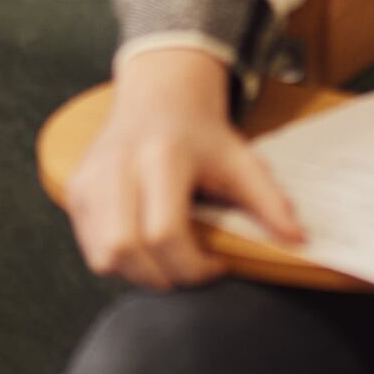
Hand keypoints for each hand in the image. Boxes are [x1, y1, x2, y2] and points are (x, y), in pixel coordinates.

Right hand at [66, 48, 302, 290]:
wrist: (158, 95)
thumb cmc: (201, 133)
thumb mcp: (241, 159)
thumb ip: (269, 201)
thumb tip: (298, 240)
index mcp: (162, 157)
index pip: (165, 233)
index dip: (193, 266)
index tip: (217, 267)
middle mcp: (118, 165)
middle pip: (126, 250)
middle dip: (162, 277)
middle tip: (189, 272)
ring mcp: (90, 178)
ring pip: (102, 256)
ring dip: (137, 273)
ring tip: (166, 261)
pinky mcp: (75, 189)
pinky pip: (89, 248)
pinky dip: (117, 260)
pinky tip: (143, 246)